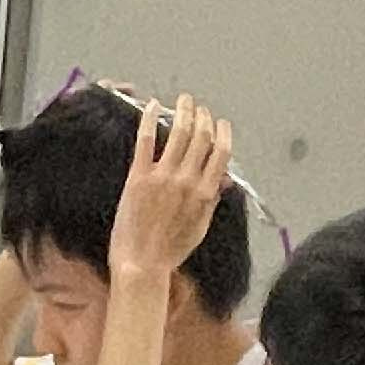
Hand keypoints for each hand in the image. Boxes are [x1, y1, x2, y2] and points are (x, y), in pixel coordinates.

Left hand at [109, 95, 236, 288]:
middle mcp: (187, 180)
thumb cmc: (170, 251)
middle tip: (199, 108)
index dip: (223, 132)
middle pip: (201, 136)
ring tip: (183, 101)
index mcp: (205, 192)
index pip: (221, 152)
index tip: (221, 123)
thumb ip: (212, 200)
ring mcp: (163, 176)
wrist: (142, 264)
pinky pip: (146, 139)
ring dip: (182, 111)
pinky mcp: (139, 176)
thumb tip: (225, 180)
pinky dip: (150, 118)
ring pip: (178, 132)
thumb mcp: (200, 228)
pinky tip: (152, 105)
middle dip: (203, 117)